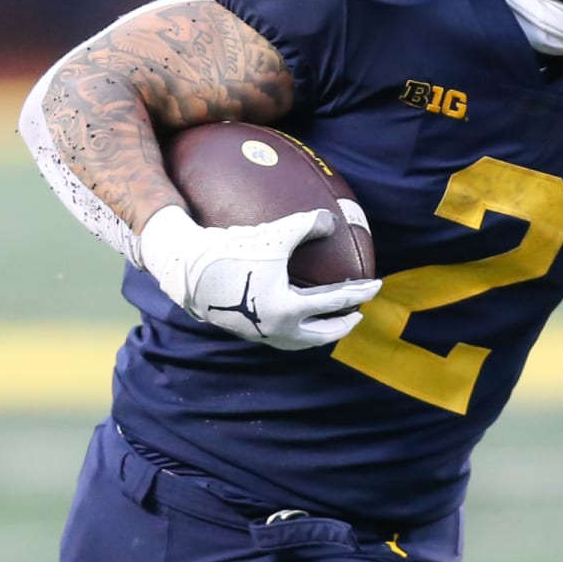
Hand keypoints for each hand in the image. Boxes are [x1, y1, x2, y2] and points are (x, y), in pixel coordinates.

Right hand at [137, 205, 380, 349]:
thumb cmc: (232, 249)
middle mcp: (276, 329)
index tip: (377, 284)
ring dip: (319, 333)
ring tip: (329, 321)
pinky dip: (297, 330)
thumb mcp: (274, 234)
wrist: (185, 268)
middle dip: (343, 325)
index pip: (335, 302)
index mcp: (288, 309)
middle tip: (358, 313)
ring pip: (300, 341)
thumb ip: (307, 225)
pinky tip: (296, 316)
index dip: (360, 292)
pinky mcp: (245, 331)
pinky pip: (280, 336)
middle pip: (322, 334)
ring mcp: (259, 333)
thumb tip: (332, 220)